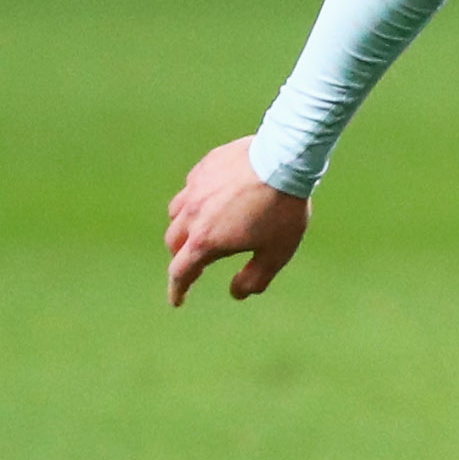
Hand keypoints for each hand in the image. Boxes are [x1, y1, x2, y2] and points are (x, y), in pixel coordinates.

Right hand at [166, 137, 308, 305]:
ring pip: (176, 213)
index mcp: (206, 240)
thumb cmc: (282, 208)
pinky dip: (195, 199)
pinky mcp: (204, 167)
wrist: (285, 159)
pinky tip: (212, 198)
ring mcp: (195, 187)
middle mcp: (192, 214)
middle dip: (181, 257)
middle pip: (174, 242)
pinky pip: (191, 187)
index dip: (178, 289)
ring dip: (183, 227)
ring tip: (198, 230)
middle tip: (194, 265)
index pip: (181, 272)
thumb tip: (236, 293)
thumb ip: (255, 278)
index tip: (178, 300)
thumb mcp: (276, 253)